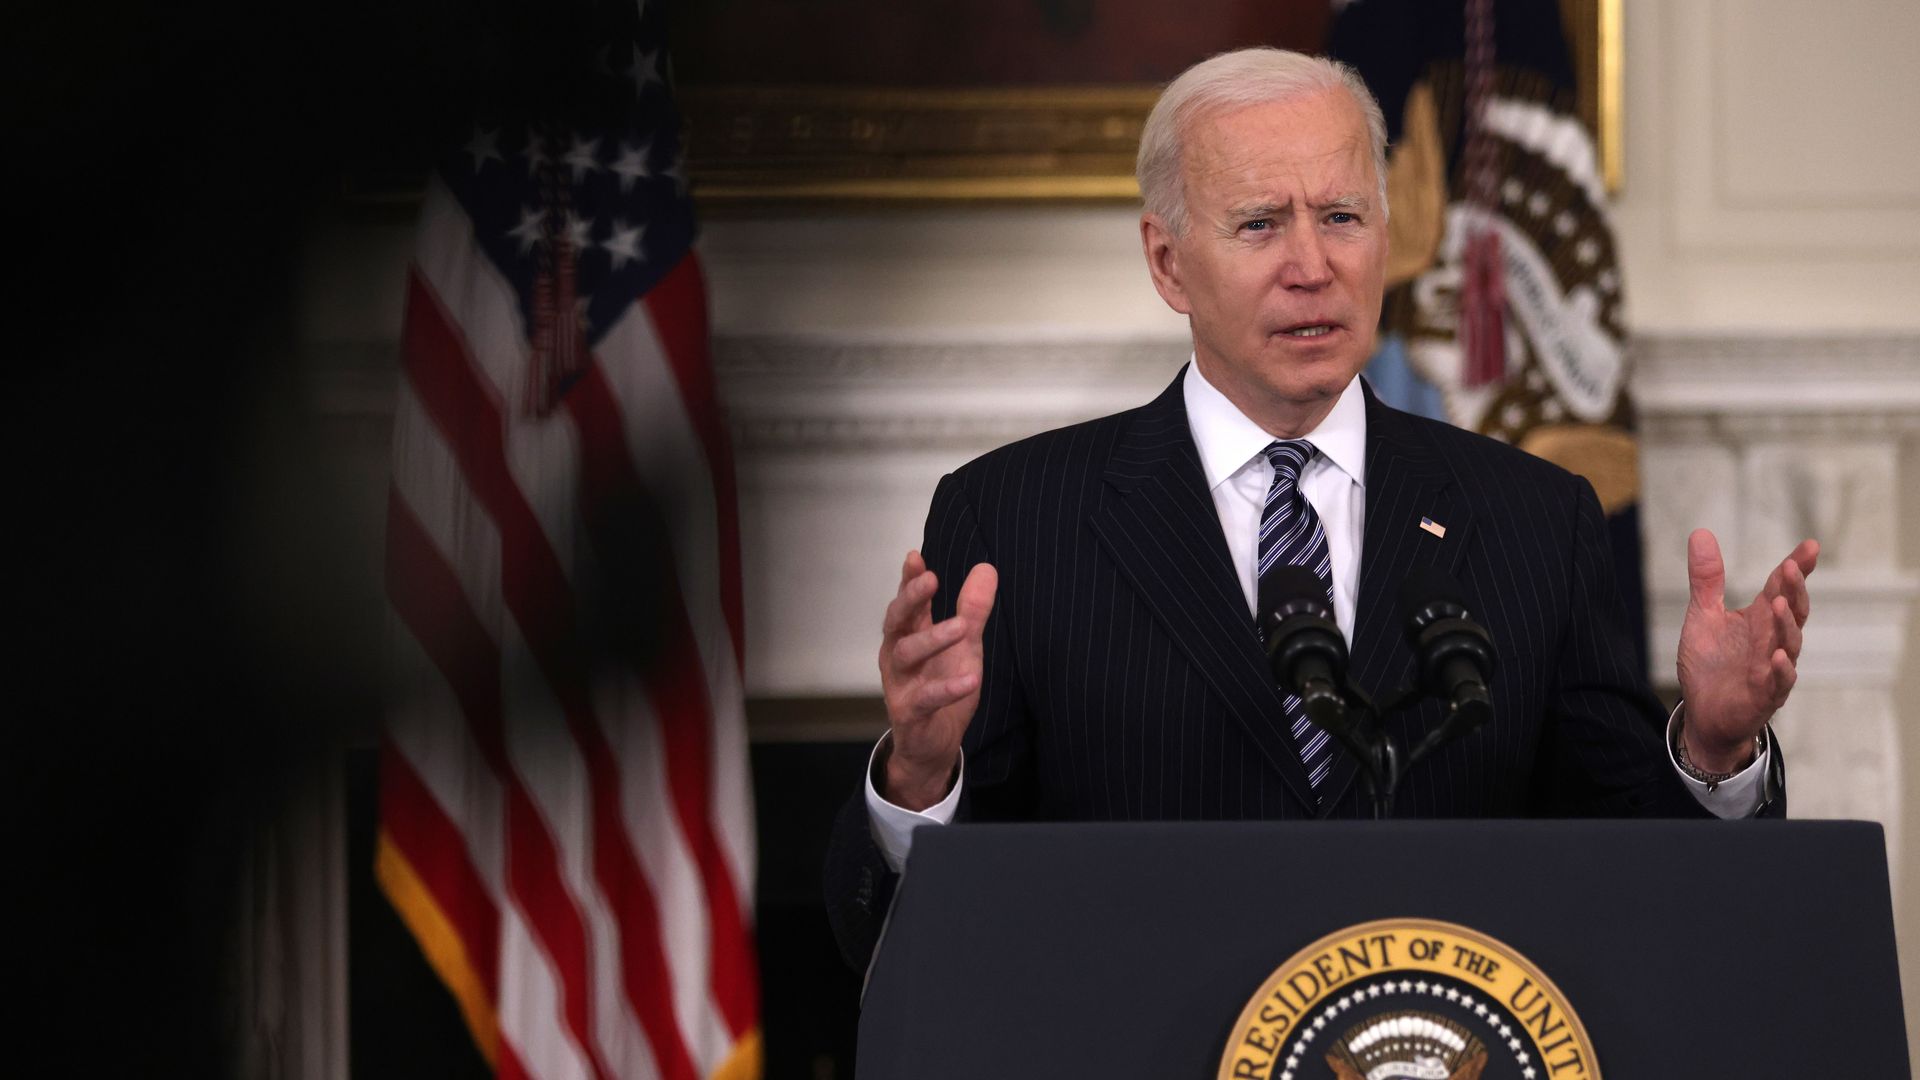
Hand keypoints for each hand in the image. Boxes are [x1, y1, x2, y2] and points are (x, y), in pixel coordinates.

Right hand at [877, 550, 997, 809]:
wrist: (934, 744)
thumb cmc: (943, 686)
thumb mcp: (964, 645)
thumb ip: (972, 610)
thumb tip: (986, 568)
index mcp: (909, 635)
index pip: (907, 602)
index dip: (909, 580)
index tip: (916, 557)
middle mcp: (898, 656)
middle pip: (896, 621)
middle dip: (911, 599)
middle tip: (931, 579)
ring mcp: (900, 684)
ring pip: (906, 655)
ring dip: (933, 639)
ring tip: (961, 628)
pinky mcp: (910, 713)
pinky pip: (925, 698)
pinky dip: (947, 688)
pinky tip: (970, 679)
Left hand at [1676, 529, 1817, 770]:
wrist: (1704, 713)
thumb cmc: (1710, 664)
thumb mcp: (1703, 615)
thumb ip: (1707, 579)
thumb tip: (1701, 532)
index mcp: (1760, 618)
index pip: (1781, 588)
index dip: (1796, 567)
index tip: (1811, 546)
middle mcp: (1772, 639)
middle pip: (1793, 611)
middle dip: (1795, 590)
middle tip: (1791, 567)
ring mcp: (1772, 667)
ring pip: (1790, 643)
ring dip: (1786, 624)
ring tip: (1779, 604)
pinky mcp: (1765, 694)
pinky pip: (1780, 681)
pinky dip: (1781, 669)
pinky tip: (1778, 656)